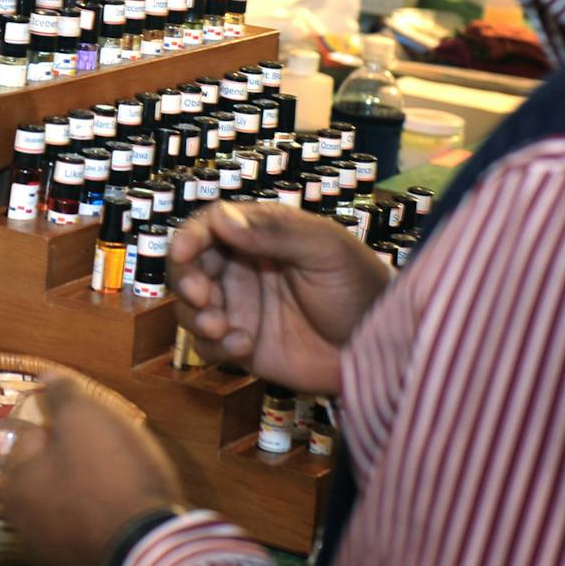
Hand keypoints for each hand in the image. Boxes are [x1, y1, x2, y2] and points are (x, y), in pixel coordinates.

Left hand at [0, 375, 183, 565]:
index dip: (68, 426)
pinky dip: (109, 527)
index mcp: (13, 486)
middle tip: (116, 458)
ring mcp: (53, 557)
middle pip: (53, 474)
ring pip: (74, 506)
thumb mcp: (84, 418)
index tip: (96, 431)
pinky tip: (131, 519)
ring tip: (129, 488)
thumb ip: (61, 395)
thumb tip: (45, 377)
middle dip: (81, 463)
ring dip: (97, 495)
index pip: (34, 436)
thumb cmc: (109, 479)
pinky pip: (95, 536)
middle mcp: (22, 526)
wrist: (149, 555)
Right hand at [171, 202, 389, 395]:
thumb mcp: (325, 249)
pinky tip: (244, 345)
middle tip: (202, 295)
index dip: (189, 237)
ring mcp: (240, 309)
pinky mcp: (243, 347)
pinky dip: (215, 346)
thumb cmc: (360, 286)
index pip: (209, 227)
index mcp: (259, 236)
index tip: (184, 252)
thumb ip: (275, 232)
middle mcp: (242, 270)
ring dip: (195, 315)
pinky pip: (208, 347)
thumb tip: (221, 218)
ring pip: (190, 307)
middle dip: (185, 280)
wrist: (380, 347)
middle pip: (189, 267)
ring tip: (220, 326)